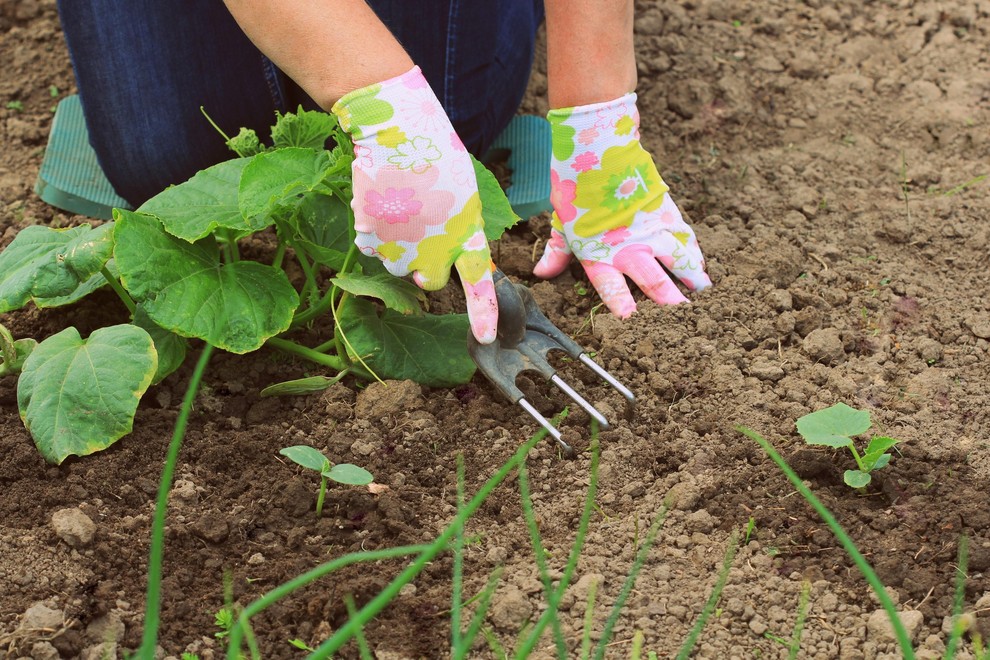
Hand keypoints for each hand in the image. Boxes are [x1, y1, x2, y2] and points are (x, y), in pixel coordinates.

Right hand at [331, 66, 496, 342]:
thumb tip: (441, 261)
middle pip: (431, 282)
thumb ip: (458, 230)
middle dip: (426, 270)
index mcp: (465, 231)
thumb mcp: (462, 192)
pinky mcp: (371, 237)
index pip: (478, 282)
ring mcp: (401, 244)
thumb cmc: (433, 153)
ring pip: (398, 266)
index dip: (483, 313)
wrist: (395, 131)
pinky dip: (374, 234)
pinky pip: (372, 249)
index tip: (485, 338)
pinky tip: (382, 203)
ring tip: (401, 207)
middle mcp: (434, 246)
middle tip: (422, 237)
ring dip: (399, 248)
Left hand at [533, 93, 710, 317]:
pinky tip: (703, 267)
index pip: (611, 288)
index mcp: (598, 253)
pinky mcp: (666, 213)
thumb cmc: (576, 186)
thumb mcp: (562, 222)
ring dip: (692, 280)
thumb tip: (541, 274)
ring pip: (678, 261)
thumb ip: (557, 252)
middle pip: (653, 282)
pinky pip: (685, 238)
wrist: (599, 147)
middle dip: (669, 304)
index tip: (633, 321)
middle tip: (684, 320)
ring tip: (703, 297)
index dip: (622, 306)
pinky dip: (695, 254)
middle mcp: (628, 246)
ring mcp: (650, 230)